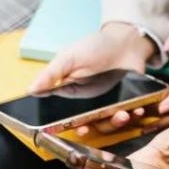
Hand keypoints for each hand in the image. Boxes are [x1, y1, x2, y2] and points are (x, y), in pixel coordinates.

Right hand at [29, 23, 156, 133]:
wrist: (126, 40)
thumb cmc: (95, 46)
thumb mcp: (69, 58)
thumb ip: (51, 74)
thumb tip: (31, 90)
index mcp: (71, 93)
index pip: (66, 117)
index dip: (70, 126)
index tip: (77, 128)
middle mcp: (88, 102)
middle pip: (90, 124)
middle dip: (95, 128)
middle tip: (97, 125)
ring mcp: (108, 103)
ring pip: (109, 122)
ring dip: (116, 122)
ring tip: (124, 114)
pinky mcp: (126, 102)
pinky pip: (128, 115)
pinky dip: (134, 114)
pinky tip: (137, 110)